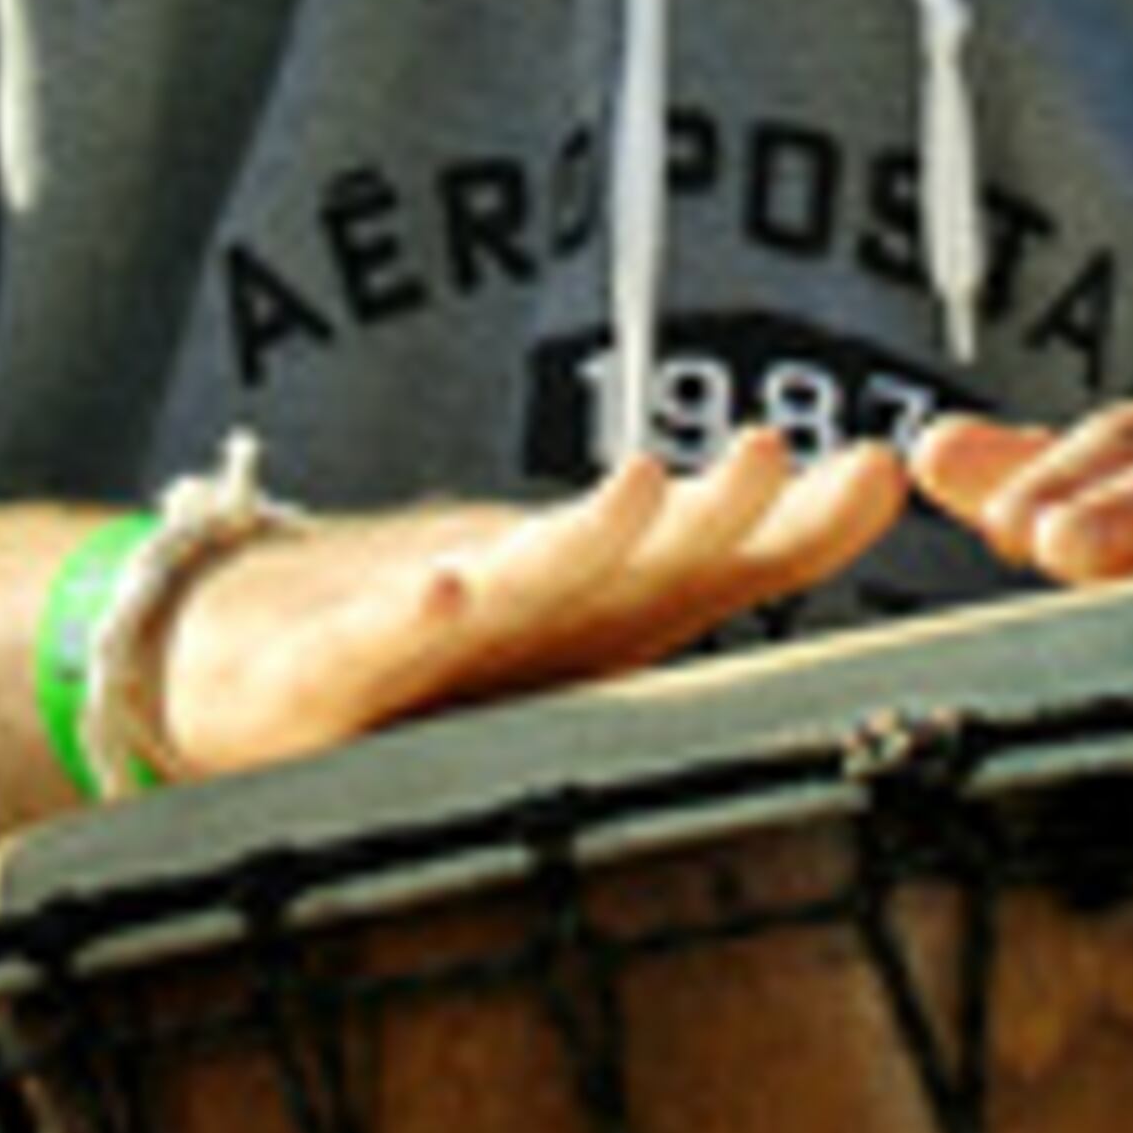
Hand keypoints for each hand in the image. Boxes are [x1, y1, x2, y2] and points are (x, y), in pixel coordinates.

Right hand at [153, 430, 910, 782]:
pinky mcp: (328, 673)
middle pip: (628, 555)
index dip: (791, 526)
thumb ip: (747, 551)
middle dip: (702, 513)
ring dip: (580, 537)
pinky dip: (408, 618)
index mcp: (592, 602)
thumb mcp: (611, 605)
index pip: (712, 559)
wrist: (243, 649)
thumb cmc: (461, 636)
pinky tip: (441, 594)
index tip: (875, 472)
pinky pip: (373, 645)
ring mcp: (425, 627)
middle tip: (768, 459)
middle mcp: (522, 597)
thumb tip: (889, 475)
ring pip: (515, 581)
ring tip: (642, 491)